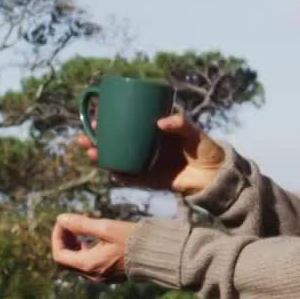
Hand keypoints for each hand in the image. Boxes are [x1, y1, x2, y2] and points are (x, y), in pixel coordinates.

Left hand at [52, 214, 133, 282]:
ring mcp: (102, 277)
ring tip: (81, 231)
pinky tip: (95, 240)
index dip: (57, 237)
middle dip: (65, 241)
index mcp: (88, 265)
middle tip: (70, 225)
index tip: (64, 222)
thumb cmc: (133, 241)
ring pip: (78, 263)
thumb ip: (82, 224)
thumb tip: (62, 218)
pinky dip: (86, 252)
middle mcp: (92, 275)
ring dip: (75, 247)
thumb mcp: (107, 228)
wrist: (159, 256)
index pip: (59, 254)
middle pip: (67, 261)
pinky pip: (90, 265)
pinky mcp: (111, 275)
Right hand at [78, 112, 225, 194]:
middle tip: (83, 137)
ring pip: (118, 160)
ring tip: (90, 152)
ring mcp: (146, 164)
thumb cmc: (206, 148)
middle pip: (115, 143)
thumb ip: (180, 123)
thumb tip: (160, 122)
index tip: (95, 118)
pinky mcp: (150, 180)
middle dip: (96, 140)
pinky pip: (131, 179)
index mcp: (152, 132)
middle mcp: (145, 148)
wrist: (216, 175)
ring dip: (101, 157)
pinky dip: (120, 176)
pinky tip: (110, 171)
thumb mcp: (194, 132)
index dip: (108, 122)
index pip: (126, 125)